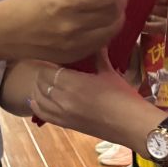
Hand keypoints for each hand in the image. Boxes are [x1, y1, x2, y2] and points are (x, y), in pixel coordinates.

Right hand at [0, 0, 128, 64]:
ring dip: (117, 17)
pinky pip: (101, 43)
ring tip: (112, 7)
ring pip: (112, 30)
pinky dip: (106, 31)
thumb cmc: (25, 3)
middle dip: (121, 0)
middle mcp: (74, 26)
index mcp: (66, 2)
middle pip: (114, 13)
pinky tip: (100, 22)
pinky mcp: (75, 56)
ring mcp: (76, 45)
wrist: (5, 33)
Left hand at [26, 61, 161, 147]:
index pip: (47, 69)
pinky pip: (42, 114)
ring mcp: (62, 114)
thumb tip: (97, 41)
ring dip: (38, 88)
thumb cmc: (124, 98)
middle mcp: (62, 99)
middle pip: (40, 83)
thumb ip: (98, 57)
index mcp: (73, 83)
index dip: (47, 61)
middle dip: (43, 73)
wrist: (132, 125)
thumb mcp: (109, 74)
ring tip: (44, 80)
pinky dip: (37, 105)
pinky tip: (35, 98)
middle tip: (48, 65)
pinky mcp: (66, 125)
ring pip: (37, 98)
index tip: (51, 55)